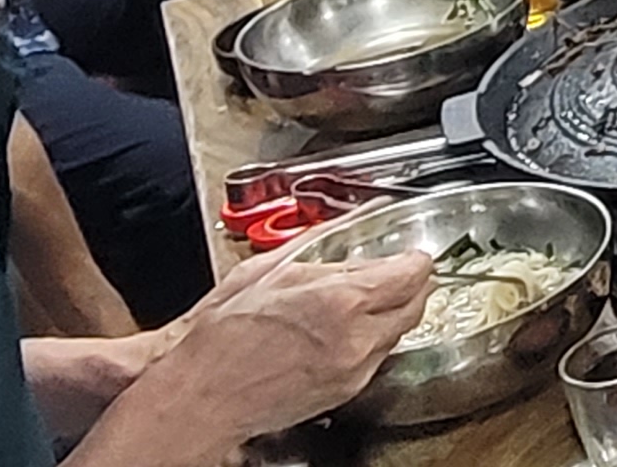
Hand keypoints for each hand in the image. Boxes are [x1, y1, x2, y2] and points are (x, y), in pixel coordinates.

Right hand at [125, 250, 433, 445]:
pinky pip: (378, 358)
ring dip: (391, 313)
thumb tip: (352, 221)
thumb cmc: (220, 338)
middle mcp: (356, 338)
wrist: (200, 395)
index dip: (413, 258)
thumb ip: (321, 245)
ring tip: (360, 301)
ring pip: (399, 333)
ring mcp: (354, 369)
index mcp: (340, 300)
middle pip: (417, 304)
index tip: (407, 253)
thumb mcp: (268, 270)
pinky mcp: (346, 392)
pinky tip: (343, 331)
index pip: (412, 273)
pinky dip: (372, 340)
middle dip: (410, 284)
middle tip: (393, 273)